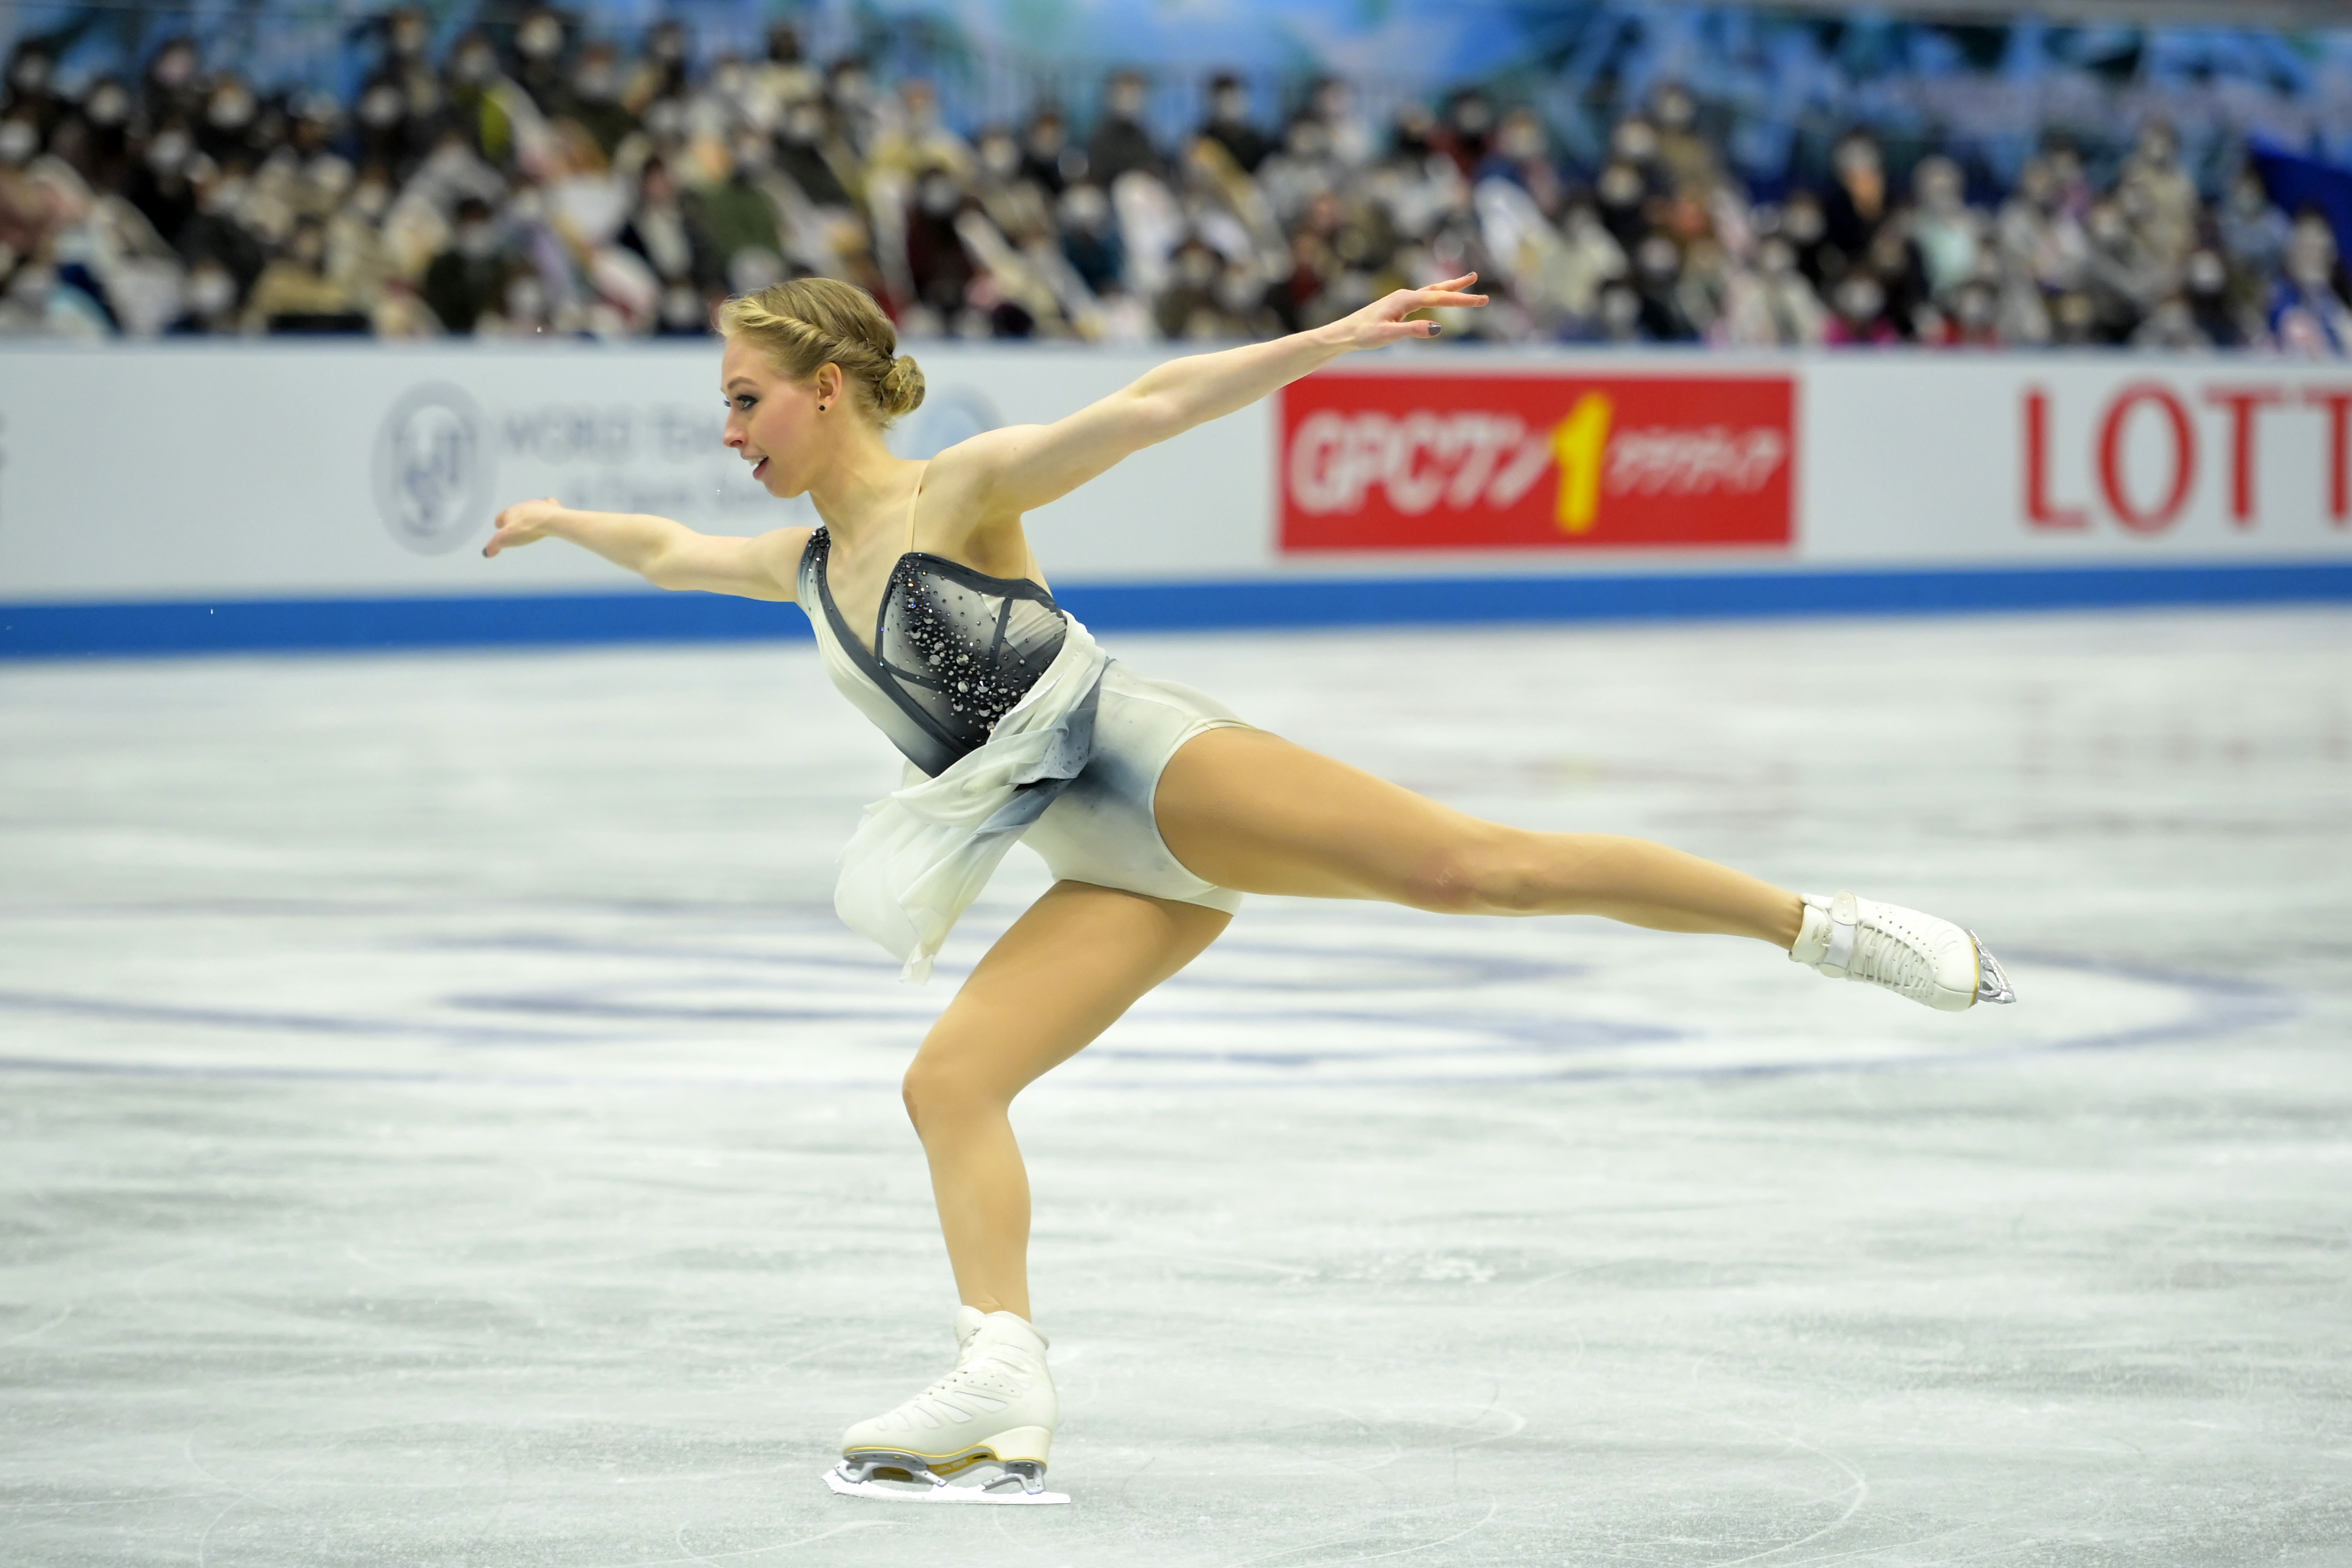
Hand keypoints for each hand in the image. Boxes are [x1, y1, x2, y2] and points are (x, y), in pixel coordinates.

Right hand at [484, 498, 565, 557]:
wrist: (551, 520)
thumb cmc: (526, 529)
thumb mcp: (505, 539)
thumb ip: (494, 545)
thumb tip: (486, 552)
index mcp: (509, 512)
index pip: (500, 518)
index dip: (499, 525)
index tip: (501, 533)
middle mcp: (522, 506)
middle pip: (515, 513)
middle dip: (515, 521)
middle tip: (517, 531)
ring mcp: (537, 505)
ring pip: (530, 510)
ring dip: (529, 517)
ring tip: (531, 527)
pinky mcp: (551, 506)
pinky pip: (546, 507)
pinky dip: (545, 513)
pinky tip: (547, 519)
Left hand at [1322, 272, 1487, 351]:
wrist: (1344, 332)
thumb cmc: (1363, 335)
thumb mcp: (1388, 335)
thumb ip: (1413, 330)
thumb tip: (1437, 328)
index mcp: (1405, 300)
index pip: (1439, 298)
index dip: (1462, 300)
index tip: (1482, 301)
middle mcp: (1405, 295)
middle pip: (1439, 290)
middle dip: (1461, 289)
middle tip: (1482, 288)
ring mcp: (1402, 299)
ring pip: (1432, 291)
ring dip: (1451, 287)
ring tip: (1469, 279)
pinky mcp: (1399, 306)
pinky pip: (1424, 297)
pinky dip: (1438, 294)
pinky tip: (1441, 295)